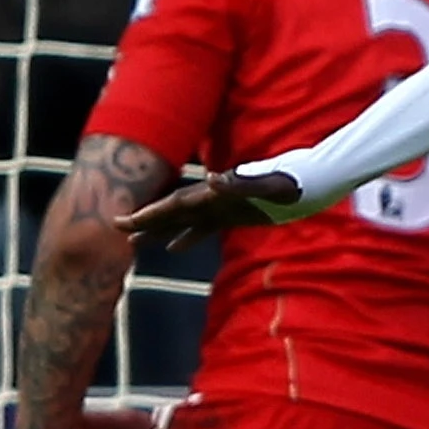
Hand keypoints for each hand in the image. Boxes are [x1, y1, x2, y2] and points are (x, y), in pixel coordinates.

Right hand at [115, 166, 304, 243]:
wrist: (311, 181)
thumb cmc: (292, 184)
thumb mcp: (269, 184)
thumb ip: (241, 184)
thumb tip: (212, 180)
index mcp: (217, 194)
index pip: (177, 205)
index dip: (151, 214)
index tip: (126, 222)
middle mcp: (215, 199)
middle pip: (172, 211)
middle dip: (145, 221)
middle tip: (116, 230)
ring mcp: (222, 208)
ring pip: (182, 222)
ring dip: (158, 231)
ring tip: (133, 244)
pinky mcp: (233, 216)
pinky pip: (203, 229)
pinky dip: (186, 238)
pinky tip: (174, 249)